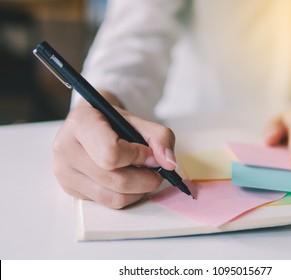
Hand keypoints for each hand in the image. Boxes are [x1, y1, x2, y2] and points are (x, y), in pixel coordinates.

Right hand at [53, 92, 176, 208]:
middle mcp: (66, 148)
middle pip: (115, 180)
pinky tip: (130, 181)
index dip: (138, 157)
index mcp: (81, 122)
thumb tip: (169, 163)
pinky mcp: (70, 189)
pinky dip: (127, 196)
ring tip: (145, 175)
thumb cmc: (113, 121)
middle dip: (145, 178)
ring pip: (113, 197)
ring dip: (139, 190)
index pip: (111, 153)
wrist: (91, 123)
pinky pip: (107, 203)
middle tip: (156, 170)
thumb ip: (159, 137)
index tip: (150, 154)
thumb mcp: (138, 120)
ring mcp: (64, 172)